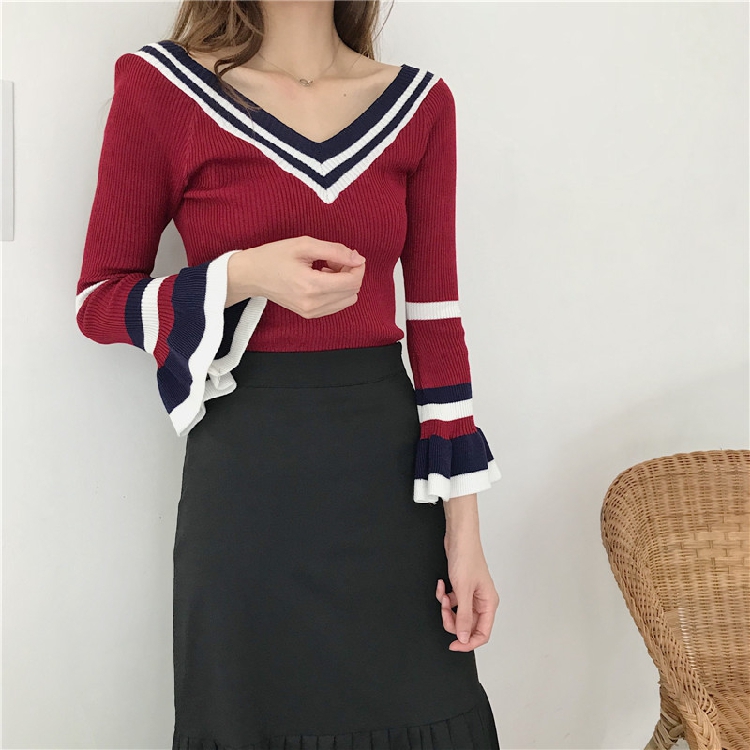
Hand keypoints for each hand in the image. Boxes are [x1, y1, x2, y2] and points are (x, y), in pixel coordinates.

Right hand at [226, 235, 365, 312]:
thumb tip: (358, 258)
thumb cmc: (274, 256)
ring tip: (325, 269)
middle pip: (353, 291)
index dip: (357, 265)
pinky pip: (336, 305)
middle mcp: (314, 304)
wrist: (251, 275)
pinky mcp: (309, 314)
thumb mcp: (304, 245)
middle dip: (350, 273)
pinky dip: (335, 291)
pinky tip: (321, 279)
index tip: (348, 254)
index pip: (353, 282)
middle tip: (333, 259)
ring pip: (348, 299)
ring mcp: (311, 312)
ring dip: (343, 282)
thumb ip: (335, 250)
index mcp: (312, 286)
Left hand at [436, 536, 498, 651]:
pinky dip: (444, 597)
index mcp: (489, 604)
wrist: (459, 538)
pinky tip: (442, 585)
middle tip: (444, 610)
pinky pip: (451, 602)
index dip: (468, 642)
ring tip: (443, 594)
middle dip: (452, 620)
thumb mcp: (463, 590)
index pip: (482, 634)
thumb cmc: (467, 557)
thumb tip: (464, 638)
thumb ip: (463, 616)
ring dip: (446, 608)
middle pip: (467, 626)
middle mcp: (482, 601)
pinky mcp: (461, 588)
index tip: (453, 645)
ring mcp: (471, 595)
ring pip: (457, 614)